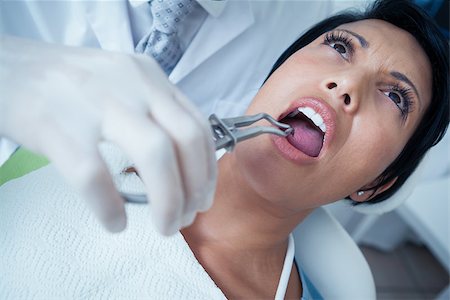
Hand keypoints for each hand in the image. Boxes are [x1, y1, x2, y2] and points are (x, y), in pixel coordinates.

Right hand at [0, 36, 216, 234]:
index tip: (203, 197)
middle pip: (185, 141)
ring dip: (168, 200)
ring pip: (153, 154)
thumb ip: (152, 112)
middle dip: (193, 188)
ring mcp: (96, 102)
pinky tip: (115, 222)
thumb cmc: (70, 84)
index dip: (208, 168)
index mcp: (149, 76)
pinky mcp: (58, 124)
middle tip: (186, 217)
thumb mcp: (122, 84)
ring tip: (165, 226)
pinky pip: (95, 175)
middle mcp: (132, 83)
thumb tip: (181, 165)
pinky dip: (111, 207)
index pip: (197, 125)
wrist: (9, 69)